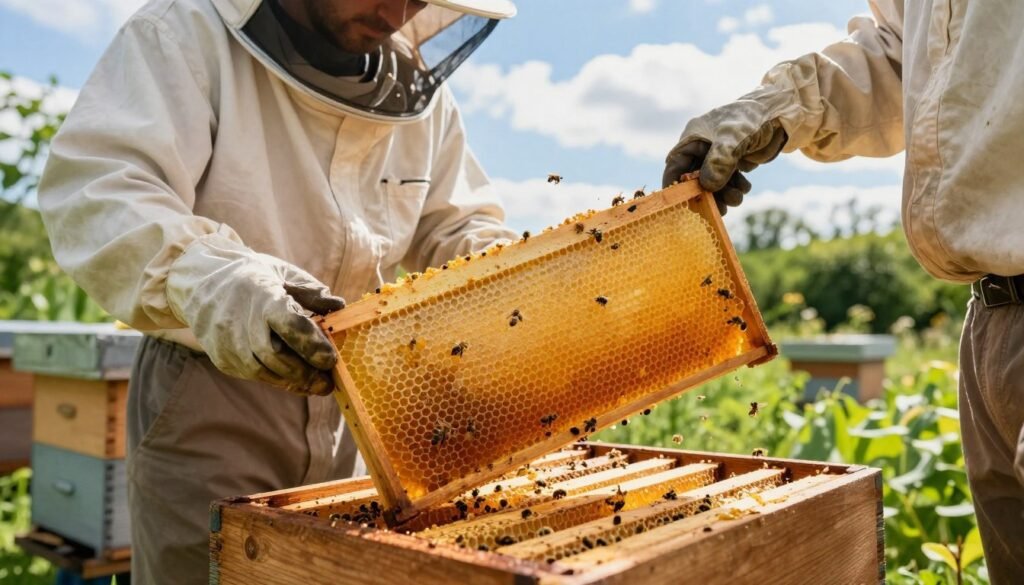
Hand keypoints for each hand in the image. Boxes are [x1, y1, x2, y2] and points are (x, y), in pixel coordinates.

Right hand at [167, 235, 344, 394]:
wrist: (200, 282)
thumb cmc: (251, 276)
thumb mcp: (281, 274)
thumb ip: (311, 292)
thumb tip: (339, 306)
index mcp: (261, 296)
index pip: (289, 324)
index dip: (311, 344)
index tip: (331, 359)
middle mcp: (240, 322)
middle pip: (275, 355)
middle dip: (304, 372)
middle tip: (329, 382)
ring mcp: (227, 343)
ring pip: (262, 371)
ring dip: (292, 381)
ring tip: (316, 385)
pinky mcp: (221, 358)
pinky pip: (252, 375)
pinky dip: (276, 380)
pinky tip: (293, 380)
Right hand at [662, 94, 787, 214]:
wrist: (780, 114)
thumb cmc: (751, 118)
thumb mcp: (733, 138)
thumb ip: (719, 162)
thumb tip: (708, 186)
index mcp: (692, 139)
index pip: (675, 167)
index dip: (676, 187)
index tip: (683, 205)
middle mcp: (701, 150)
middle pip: (694, 181)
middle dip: (706, 196)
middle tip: (719, 209)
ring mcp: (717, 158)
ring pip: (713, 186)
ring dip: (724, 196)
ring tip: (736, 197)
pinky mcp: (732, 165)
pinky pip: (728, 184)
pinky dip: (735, 190)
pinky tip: (744, 187)